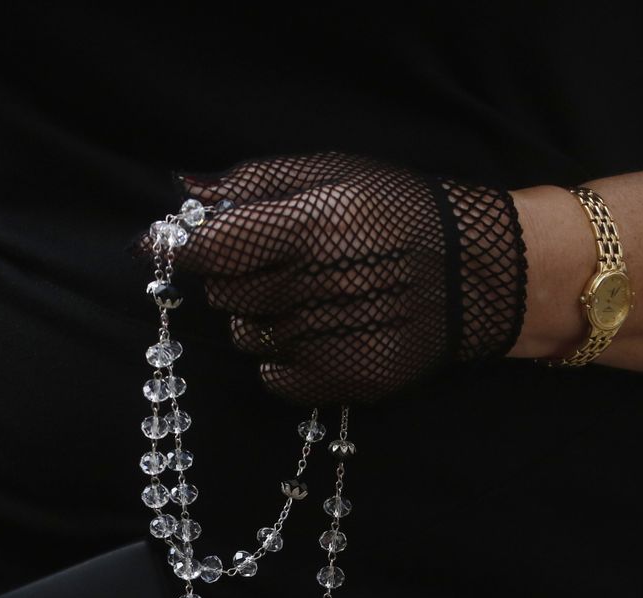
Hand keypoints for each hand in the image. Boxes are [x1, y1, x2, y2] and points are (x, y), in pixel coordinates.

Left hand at [150, 149, 526, 403]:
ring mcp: (332, 340)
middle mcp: (318, 287)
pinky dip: (284, 360)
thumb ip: (258, 182)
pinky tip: (320, 333)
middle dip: (237, 276)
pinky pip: (274, 378)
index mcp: (312, 227)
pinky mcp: (347, 380)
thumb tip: (185, 192)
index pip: (212, 248)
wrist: (482, 272)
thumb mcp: (337, 172)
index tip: (161, 242)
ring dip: (262, 318)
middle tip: (276, 263)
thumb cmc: (402, 212)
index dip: (178, 246)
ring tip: (310, 298)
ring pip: (247, 337)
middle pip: (224, 294)